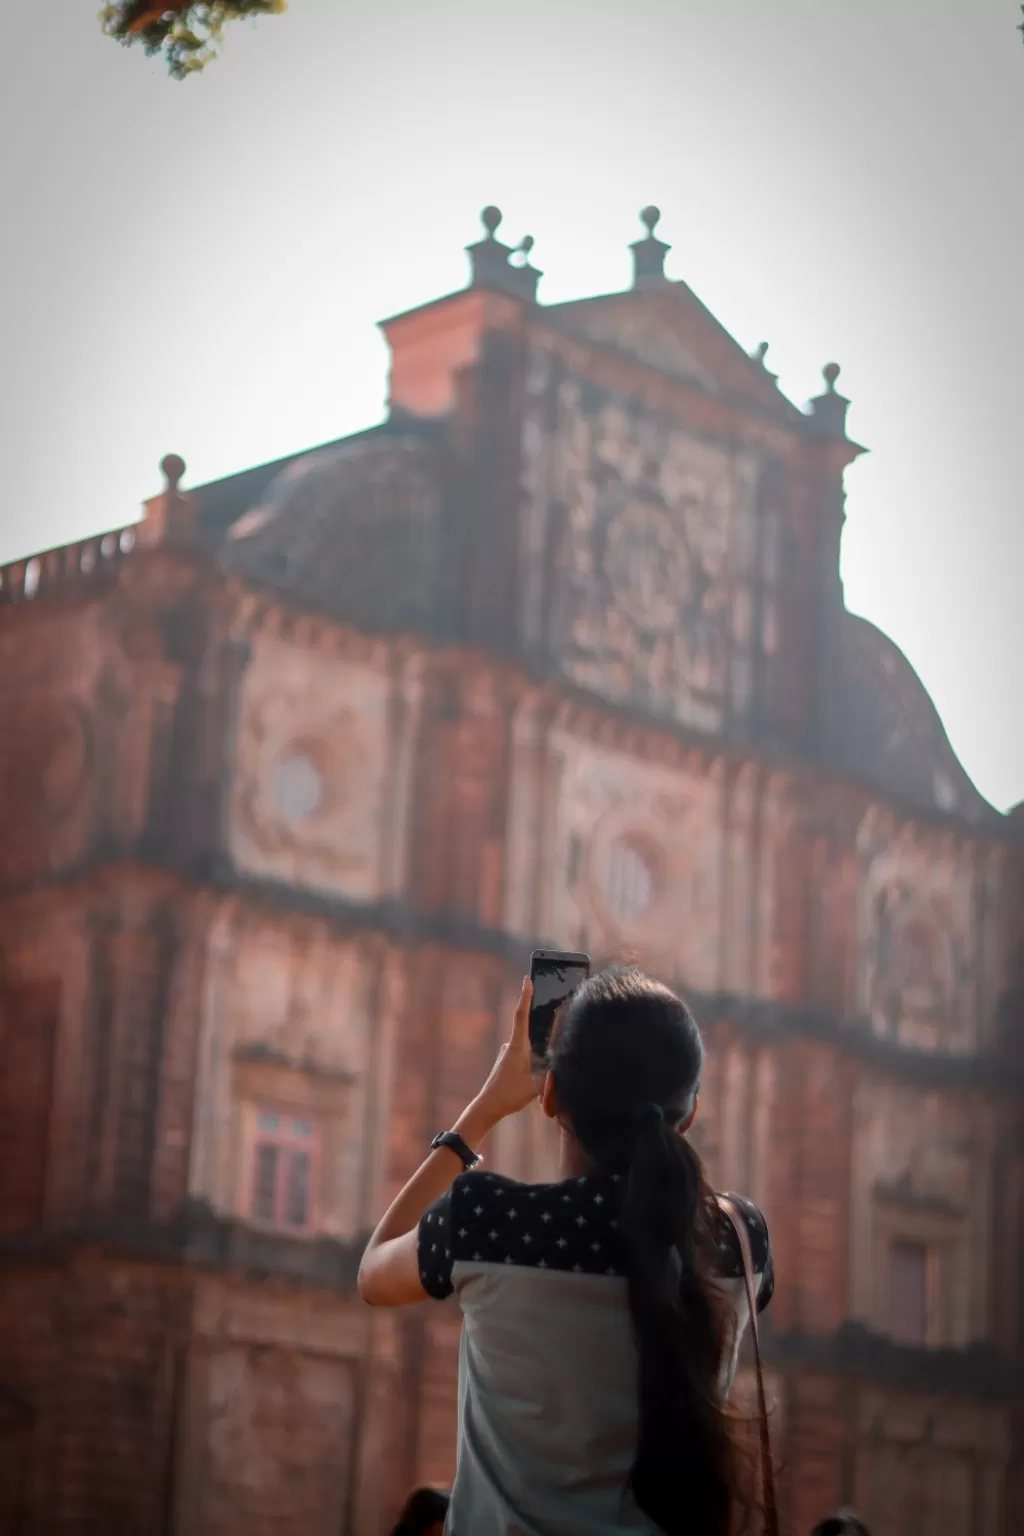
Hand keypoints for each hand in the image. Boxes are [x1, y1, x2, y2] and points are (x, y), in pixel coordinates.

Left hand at [457, 977, 539, 1138]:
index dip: (525, 996)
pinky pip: (523, 1056)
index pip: (521, 1015)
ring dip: (537, 1053)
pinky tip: (536, 1076)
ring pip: (528, 1047)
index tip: (527, 979)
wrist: (488, 1107)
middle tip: (552, 1018)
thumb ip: (551, 1073)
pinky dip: (532, 1061)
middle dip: (540, 1025)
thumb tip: (562, 1065)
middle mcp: (511, 1046)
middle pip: (527, 1028)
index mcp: (517, 1046)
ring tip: (543, 1066)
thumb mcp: (536, 1085)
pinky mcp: (507, 1063)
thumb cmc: (510, 1095)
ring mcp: (508, 1054)